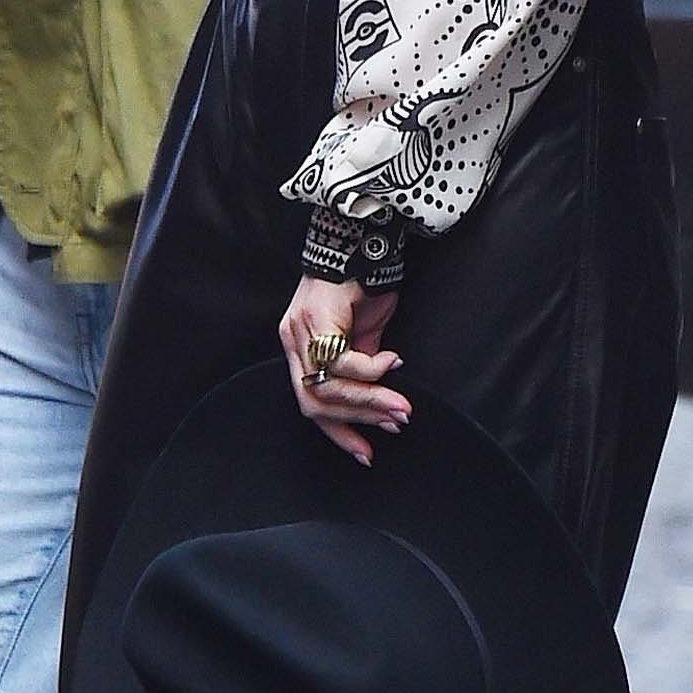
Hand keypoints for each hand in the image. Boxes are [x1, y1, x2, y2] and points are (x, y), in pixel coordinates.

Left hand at [279, 276, 408, 468]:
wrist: (361, 238)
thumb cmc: (363, 283)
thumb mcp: (365, 333)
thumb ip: (364, 365)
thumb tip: (379, 399)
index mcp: (300, 347)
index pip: (309, 403)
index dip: (338, 432)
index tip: (365, 453)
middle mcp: (293, 340)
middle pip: (314, 401)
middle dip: (357, 420)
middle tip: (393, 424)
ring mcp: (300, 329)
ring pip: (328, 386)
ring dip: (370, 401)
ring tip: (400, 405)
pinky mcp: (316, 318)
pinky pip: (342, 360)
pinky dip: (371, 369)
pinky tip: (393, 361)